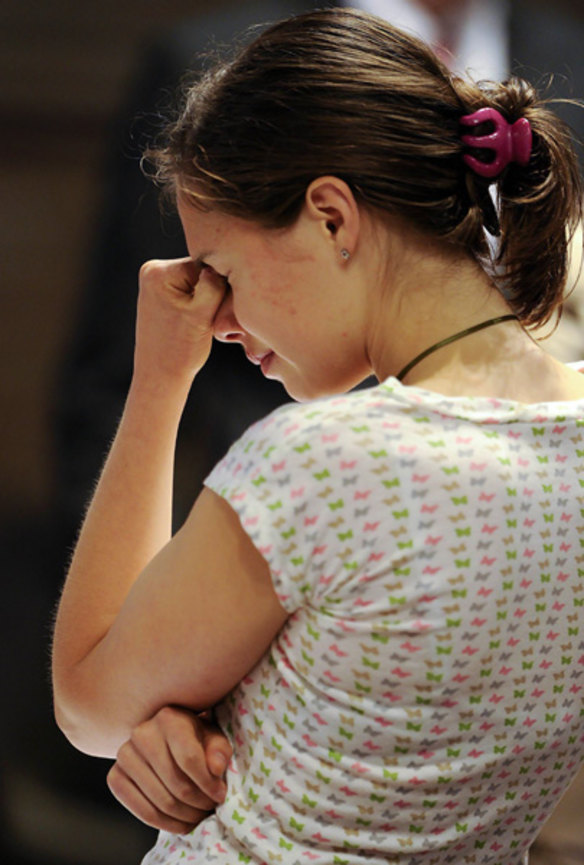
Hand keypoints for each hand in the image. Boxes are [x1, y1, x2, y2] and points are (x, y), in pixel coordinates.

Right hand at [107, 705, 231, 833]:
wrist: (163, 740)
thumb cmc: (194, 738)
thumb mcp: (212, 737)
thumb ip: (218, 750)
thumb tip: (216, 768)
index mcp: (169, 717)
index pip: (189, 759)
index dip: (208, 783)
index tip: (220, 794)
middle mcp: (142, 733)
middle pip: (176, 784)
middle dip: (199, 803)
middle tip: (211, 808)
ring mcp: (124, 755)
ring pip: (161, 802)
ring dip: (186, 816)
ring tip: (199, 815)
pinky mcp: (115, 777)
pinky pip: (143, 812)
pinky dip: (166, 824)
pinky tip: (181, 823)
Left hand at [134, 258, 226, 386]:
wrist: (161, 376)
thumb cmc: (181, 350)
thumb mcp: (203, 313)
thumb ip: (215, 284)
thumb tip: (229, 258)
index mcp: (159, 272)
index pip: (206, 263)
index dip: (222, 283)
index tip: (223, 306)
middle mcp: (153, 270)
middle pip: (202, 268)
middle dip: (214, 289)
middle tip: (214, 315)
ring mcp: (155, 281)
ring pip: (199, 279)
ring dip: (209, 296)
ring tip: (205, 319)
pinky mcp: (161, 293)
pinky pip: (192, 288)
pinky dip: (201, 302)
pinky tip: (198, 319)